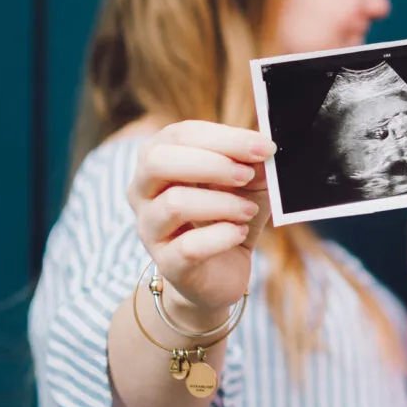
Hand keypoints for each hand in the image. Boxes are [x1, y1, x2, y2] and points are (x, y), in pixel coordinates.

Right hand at [126, 121, 276, 326]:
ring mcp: (149, 228)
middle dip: (211, 164)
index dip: (224, 138)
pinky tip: (239, 233)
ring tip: (248, 211)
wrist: (222, 271)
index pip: (180, 135)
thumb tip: (264, 145)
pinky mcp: (167, 263)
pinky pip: (188, 246)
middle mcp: (143, 191)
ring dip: (222, 203)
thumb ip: (253, 162)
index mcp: (159, 159)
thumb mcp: (248, 182)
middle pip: (158, 161)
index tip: (263, 147)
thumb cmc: (229, 215)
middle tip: (247, 175)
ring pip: (174, 203)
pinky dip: (221, 236)